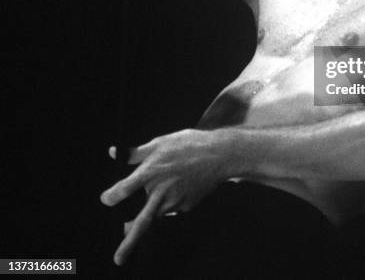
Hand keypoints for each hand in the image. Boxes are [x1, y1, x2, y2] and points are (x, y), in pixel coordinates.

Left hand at [100, 128, 232, 265]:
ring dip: (149, 217)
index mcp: (151, 172)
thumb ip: (135, 152)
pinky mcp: (187, 206)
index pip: (124, 190)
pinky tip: (176, 187)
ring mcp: (175, 201)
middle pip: (142, 222)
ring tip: (140, 221)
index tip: (107, 199)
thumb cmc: (188, 144)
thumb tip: (114, 153)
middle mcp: (161, 191)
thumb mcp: (160, 142)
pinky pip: (172, 209)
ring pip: (157, 215)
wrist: (220, 155)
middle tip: (118, 259)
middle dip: (128, 242)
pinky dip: (168, 203)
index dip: (112, 196)